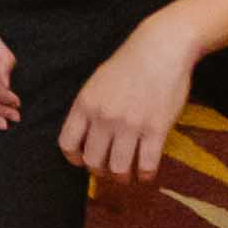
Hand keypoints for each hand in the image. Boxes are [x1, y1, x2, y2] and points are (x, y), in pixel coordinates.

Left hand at [59, 15, 201, 181]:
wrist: (160, 50)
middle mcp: (104, 117)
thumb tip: (84, 137)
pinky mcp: (156, 129)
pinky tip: (146, 173)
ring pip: (119, 168)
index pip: (67, 143)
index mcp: (85, 104)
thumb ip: (89, 109)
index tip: (83, 161)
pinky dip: (145, 175)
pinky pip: (147, 164)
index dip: (74, 159)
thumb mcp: (96, 83)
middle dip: (100, 171)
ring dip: (122, 178)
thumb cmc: (127, 66)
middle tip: (109, 170)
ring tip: (128, 175)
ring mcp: (130, 124)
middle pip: (93, 161)